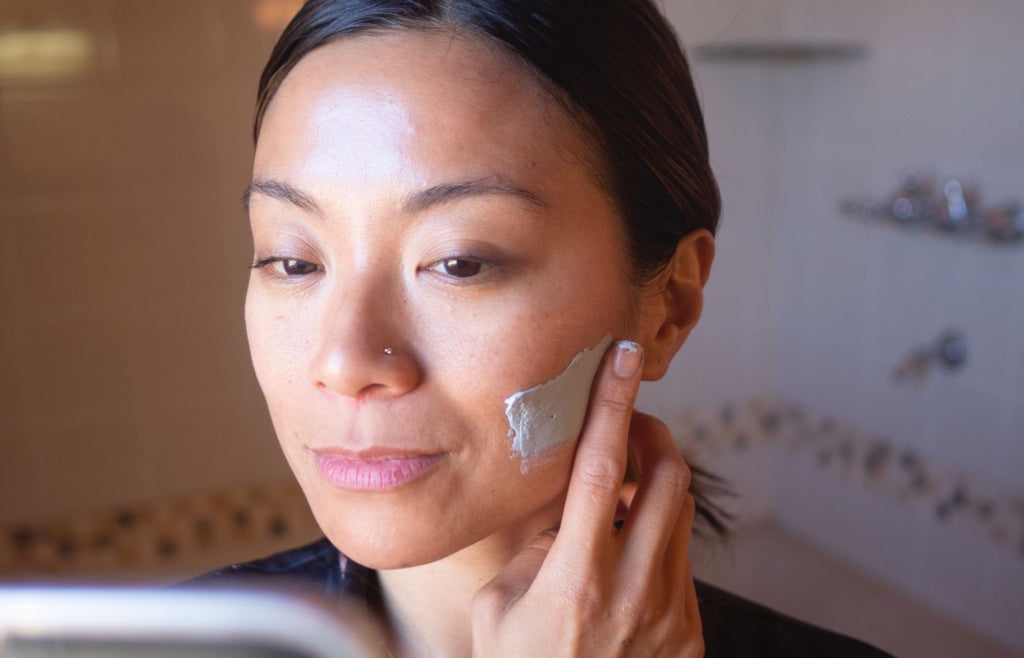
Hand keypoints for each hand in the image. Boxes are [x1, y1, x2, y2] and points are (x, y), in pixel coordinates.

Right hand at [471, 341, 702, 656]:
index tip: (624, 359)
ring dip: (657, 484)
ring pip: (680, 513)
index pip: (599, 467)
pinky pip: (682, 559)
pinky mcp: (689, 630)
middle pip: (667, 477)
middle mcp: (632, 588)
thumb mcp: (500, 608)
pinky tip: (626, 554)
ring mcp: (669, 611)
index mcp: (575, 578)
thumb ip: (532, 548)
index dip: (613, 404)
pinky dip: (659, 535)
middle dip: (654, 435)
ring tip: (619, 495)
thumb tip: (562, 507)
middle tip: (631, 429)